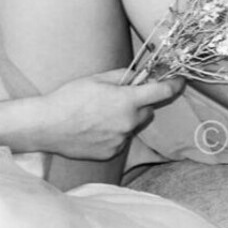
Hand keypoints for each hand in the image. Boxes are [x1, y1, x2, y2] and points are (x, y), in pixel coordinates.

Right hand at [29, 69, 183, 159]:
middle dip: (138, 103)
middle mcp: (128, 123)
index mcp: (127, 101)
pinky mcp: (111, 152)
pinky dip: (113, 133)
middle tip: (117, 97)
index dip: (174, 85)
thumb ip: (122, 76)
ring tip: (98, 114)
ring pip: (132, 126)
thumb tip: (138, 75)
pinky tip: (93, 128)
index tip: (179, 81)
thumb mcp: (96, 78)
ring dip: (124, 119)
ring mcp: (120, 140)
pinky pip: (120, 139)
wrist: (48, 125)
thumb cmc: (70, 98)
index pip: (162, 93)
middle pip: (146, 111)